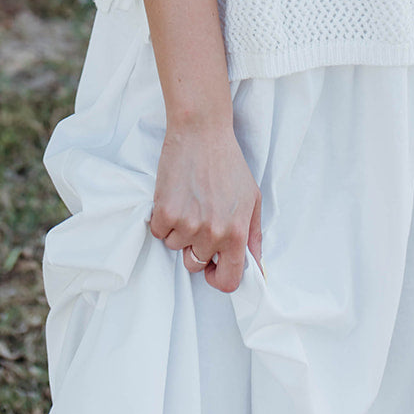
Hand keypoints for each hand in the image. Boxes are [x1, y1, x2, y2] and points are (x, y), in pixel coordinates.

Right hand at [149, 118, 262, 293]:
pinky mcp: (165, 212)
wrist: (201, 132)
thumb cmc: (228, 163)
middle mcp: (213, 233)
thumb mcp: (252, 199)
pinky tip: (174, 196)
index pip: (228, 281)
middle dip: (195, 247)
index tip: (213, 267)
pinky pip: (159, 232)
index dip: (218, 279)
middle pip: (195, 264)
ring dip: (179, 230)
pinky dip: (163, 219)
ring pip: (175, 247)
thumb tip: (255, 267)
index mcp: (237, 232)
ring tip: (189, 201)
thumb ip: (253, 236)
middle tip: (199, 218)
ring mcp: (187, 224)